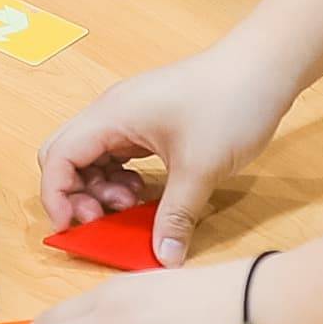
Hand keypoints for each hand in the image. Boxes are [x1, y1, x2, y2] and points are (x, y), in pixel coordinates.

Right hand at [38, 39, 299, 263]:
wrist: (266, 65)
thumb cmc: (230, 103)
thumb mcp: (200, 169)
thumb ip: (175, 216)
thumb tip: (163, 257)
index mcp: (112, 115)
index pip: (58, 157)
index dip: (56, 196)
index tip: (74, 228)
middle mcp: (113, 112)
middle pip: (67, 155)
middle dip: (75, 193)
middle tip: (103, 219)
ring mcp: (131, 114)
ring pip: (93, 157)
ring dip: (102, 188)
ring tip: (133, 206)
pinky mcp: (151, 120)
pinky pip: (119, 154)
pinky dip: (122, 178)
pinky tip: (147, 193)